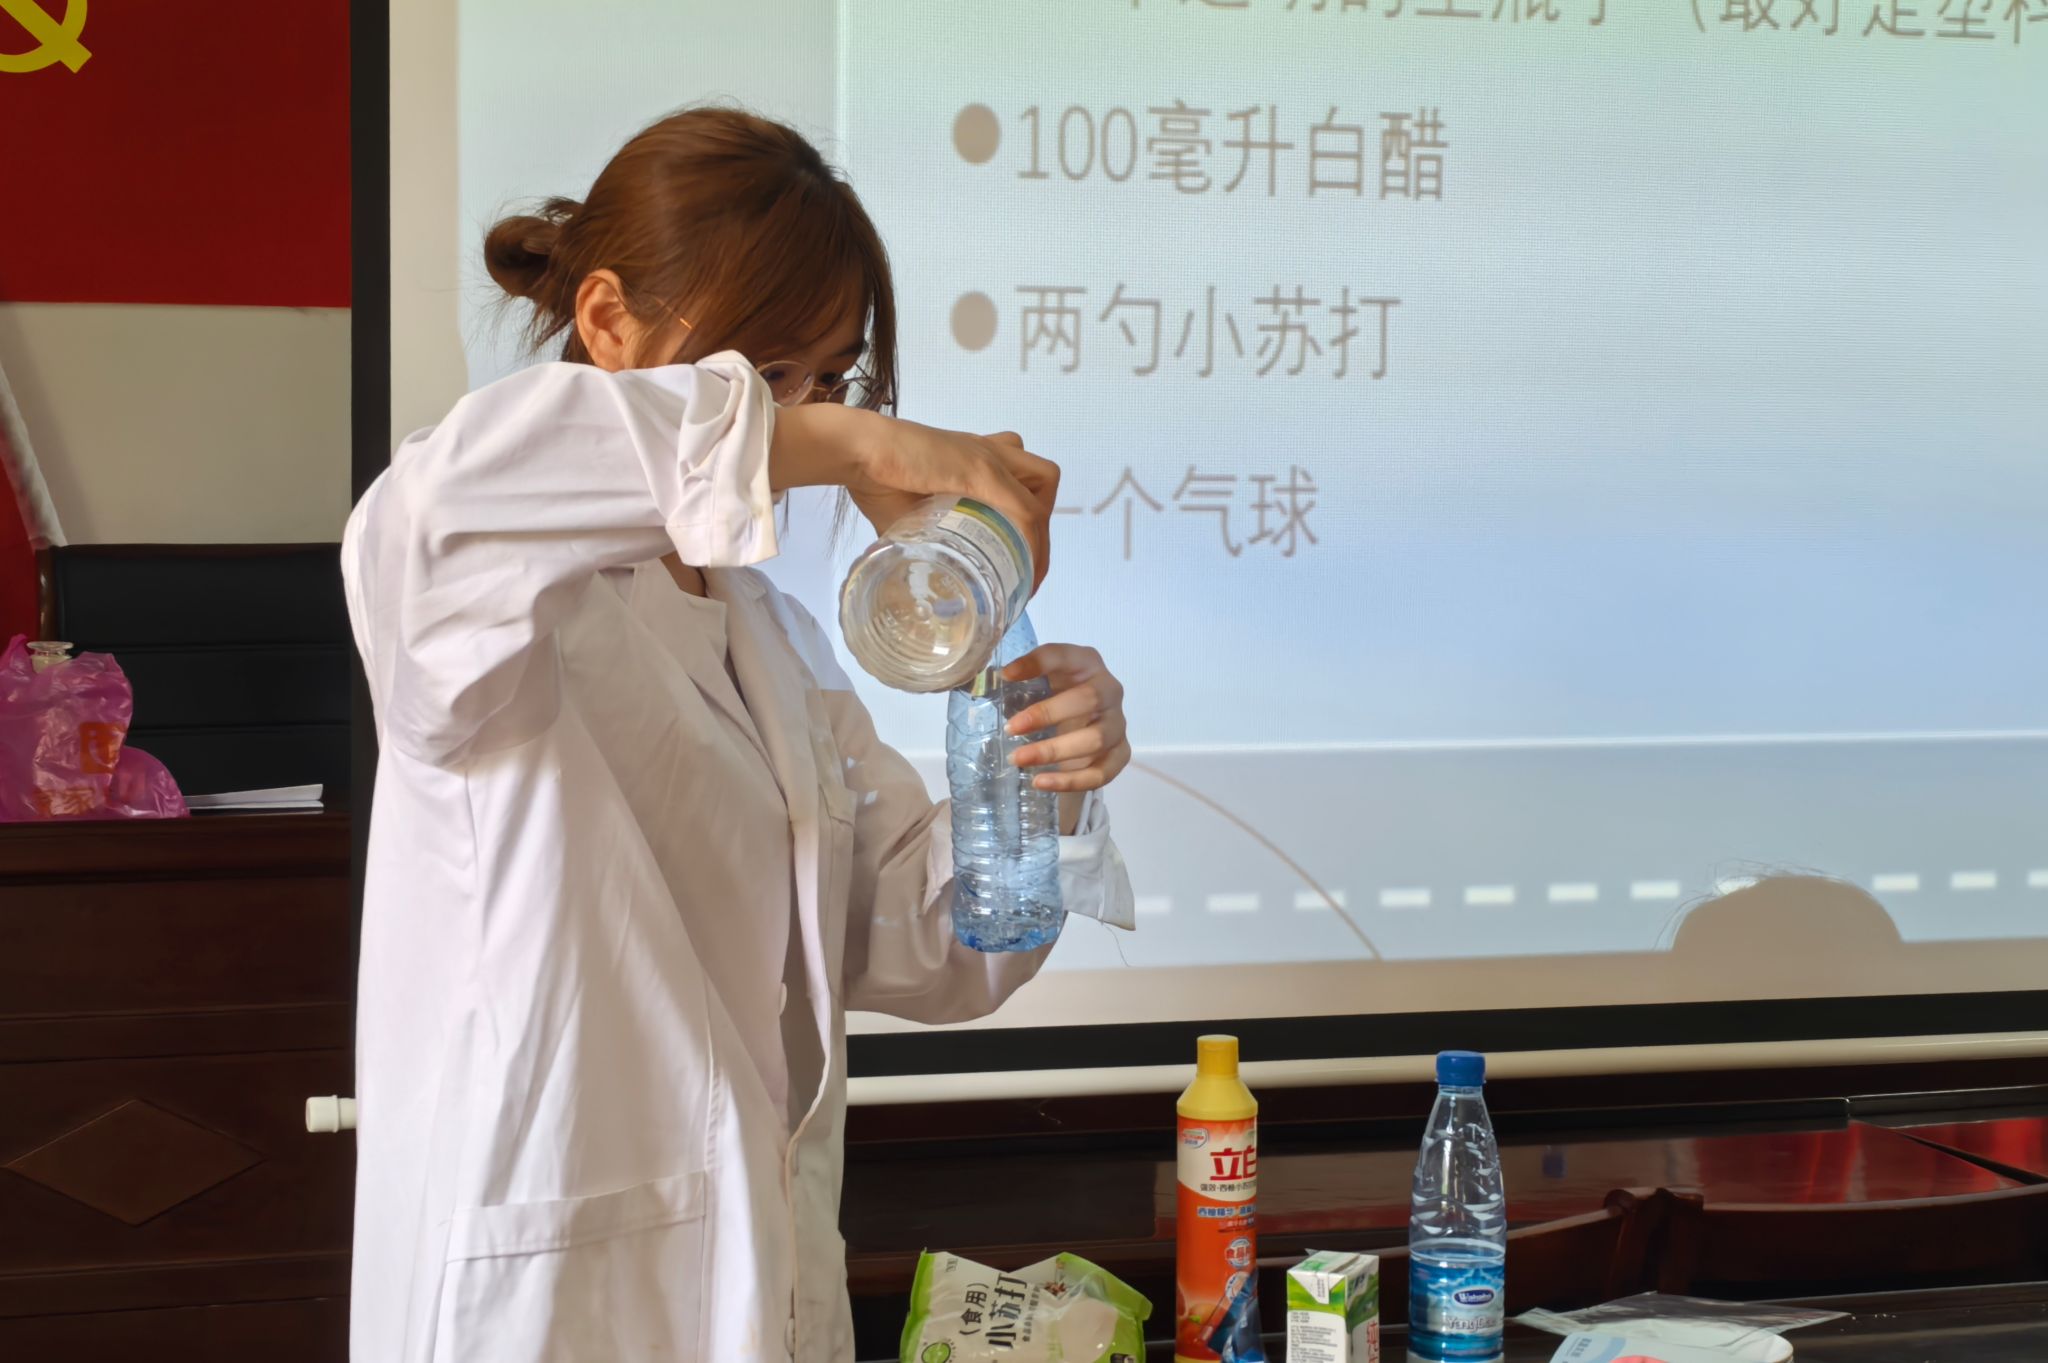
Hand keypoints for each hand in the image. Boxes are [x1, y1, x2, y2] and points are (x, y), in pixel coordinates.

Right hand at [772, 406, 1059, 588]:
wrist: (857, 451)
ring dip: (1040, 531)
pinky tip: (1021, 570)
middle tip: (1020, 564)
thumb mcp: (904, 514)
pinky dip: (1031, 543)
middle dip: (1039, 525)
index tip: (1014, 558)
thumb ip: (916, 536)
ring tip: (1023, 568)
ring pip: (1043, 489)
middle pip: (1041, 478)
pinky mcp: (985, 473)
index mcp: (972, 457)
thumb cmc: (874, 477)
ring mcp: (990, 459)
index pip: (1018, 477)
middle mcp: (989, 451)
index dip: (1025, 518)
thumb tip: (911, 570)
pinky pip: (1027, 511)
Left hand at [1003, 644, 1129, 795]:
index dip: (1037, 663)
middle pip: (1089, 699)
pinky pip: (1101, 772)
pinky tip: (1041, 782)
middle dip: (1047, 714)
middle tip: (1011, 728)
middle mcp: (1109, 690)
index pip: (1065, 656)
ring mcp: (1118, 723)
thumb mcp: (1040, 679)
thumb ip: (1019, 677)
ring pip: (1096, 739)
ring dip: (1054, 751)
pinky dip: (1070, 780)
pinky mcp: (1121, 753)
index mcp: (1087, 662)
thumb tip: (987, 681)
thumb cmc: (1055, 694)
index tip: (1006, 675)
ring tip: (1018, 759)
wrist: (1083, 721)